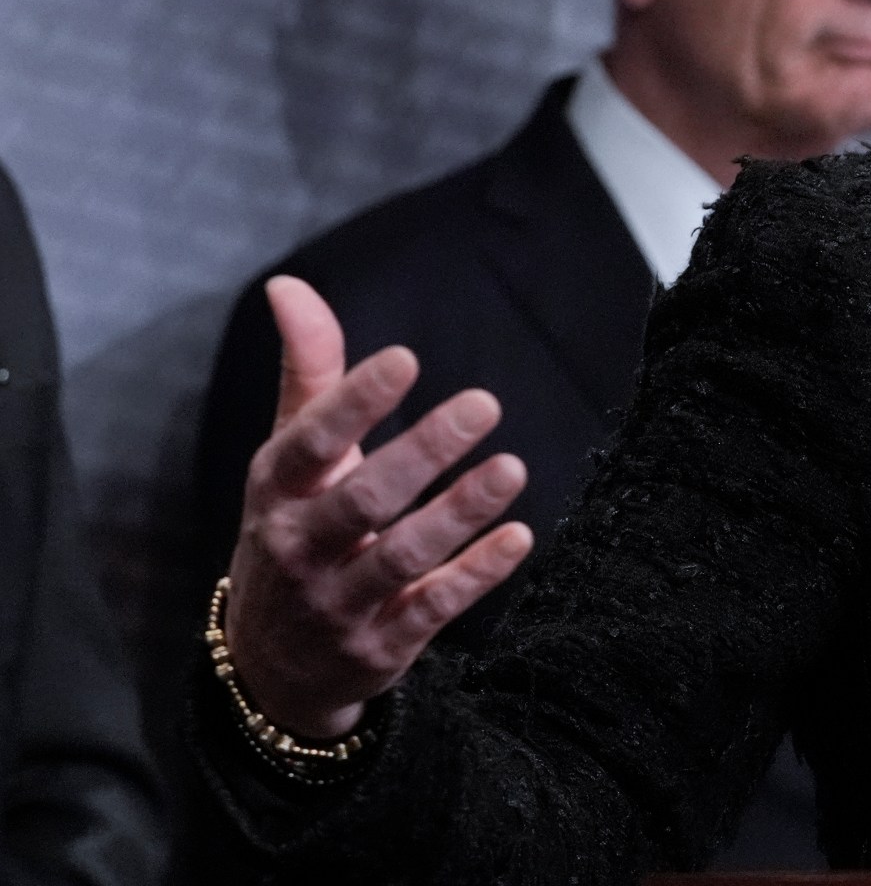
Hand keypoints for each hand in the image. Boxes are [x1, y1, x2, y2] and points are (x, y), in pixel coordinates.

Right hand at [223, 276, 533, 739]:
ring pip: (400, 557)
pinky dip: (474, 575)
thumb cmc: (294, 528)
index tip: (405, 359)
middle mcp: (299, 547)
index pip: (309, 443)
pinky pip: (429, 609)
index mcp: (276, 491)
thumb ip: (308, 373)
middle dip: (422, 452)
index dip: (353, 403)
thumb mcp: (290, 458)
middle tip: (485, 403)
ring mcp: (337, 603)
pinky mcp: (378, 647)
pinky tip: (518, 536)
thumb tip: (289, 286)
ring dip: (458, 512)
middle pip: (362, 499)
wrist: (272, 665)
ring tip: (513, 467)